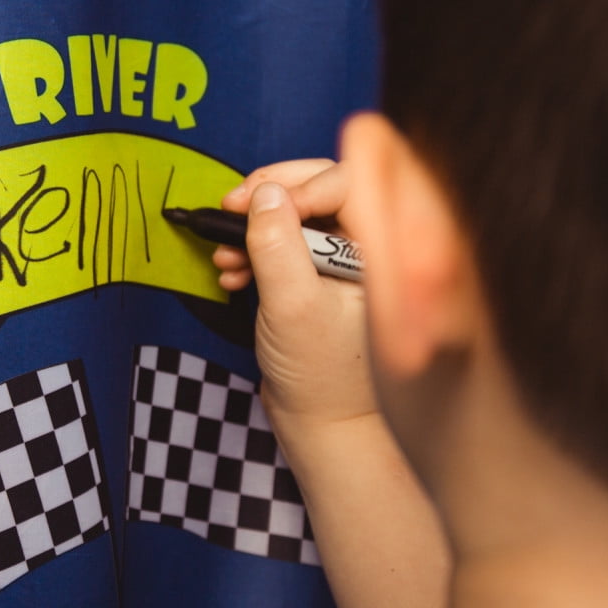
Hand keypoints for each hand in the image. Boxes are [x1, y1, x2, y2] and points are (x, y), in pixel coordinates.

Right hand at [218, 160, 377, 435]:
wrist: (322, 424)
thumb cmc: (320, 376)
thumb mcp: (291, 306)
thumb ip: (277, 246)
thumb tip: (264, 194)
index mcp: (382, 250)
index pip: (347, 183)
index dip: (298, 184)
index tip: (255, 205)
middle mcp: (369, 248)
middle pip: (322, 187)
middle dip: (270, 196)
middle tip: (229, 207)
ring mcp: (344, 261)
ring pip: (300, 212)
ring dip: (255, 225)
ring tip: (225, 256)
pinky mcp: (321, 275)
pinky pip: (289, 240)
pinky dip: (257, 249)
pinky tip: (233, 273)